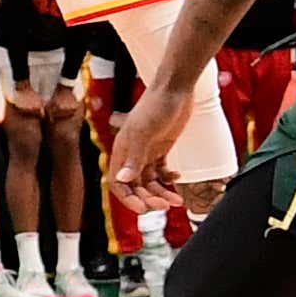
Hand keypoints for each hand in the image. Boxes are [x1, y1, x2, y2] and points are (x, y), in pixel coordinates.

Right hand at [107, 63, 214, 213]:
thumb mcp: (144, 132)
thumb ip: (134, 157)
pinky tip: (177, 178)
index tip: (143, 209)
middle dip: (148, 198)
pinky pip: (161, 171)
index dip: (128, 198)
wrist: (176, 87)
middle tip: (164, 205)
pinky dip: (169, 179)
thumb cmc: (156, 104)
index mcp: (122, 149)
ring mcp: (147, 150)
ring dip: (160, 193)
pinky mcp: (161, 147)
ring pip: (150, 181)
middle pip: (135, 185)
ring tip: (175, 200)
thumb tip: (124, 179)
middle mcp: (133, 153)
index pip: (118, 182)